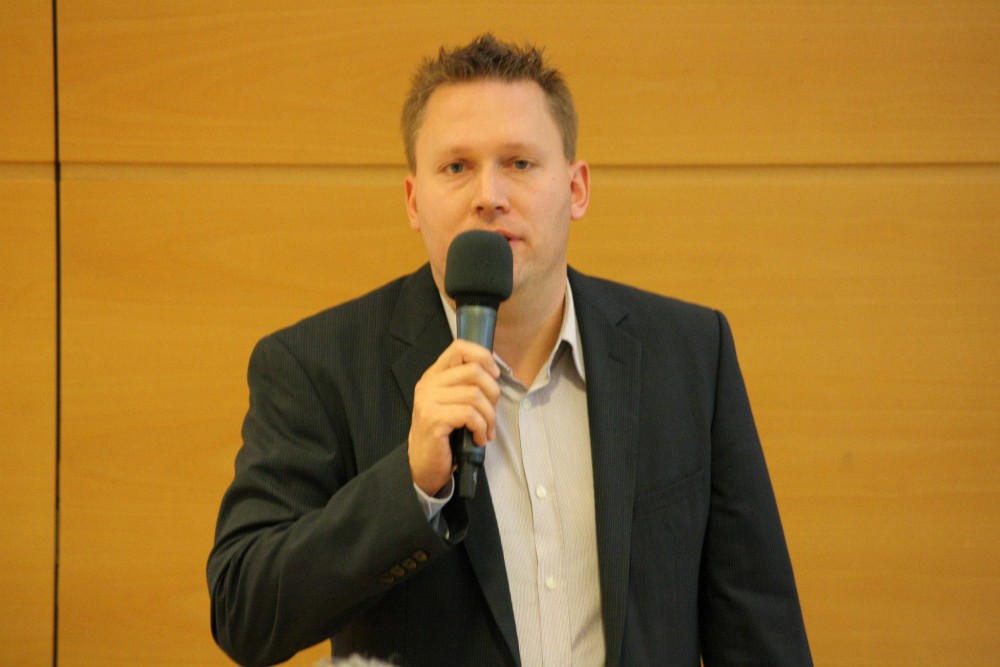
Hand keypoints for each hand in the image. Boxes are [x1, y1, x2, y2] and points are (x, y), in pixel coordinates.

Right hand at [408, 339, 500, 495]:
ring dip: (489, 416)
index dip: (483, 356)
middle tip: (491, 413)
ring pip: (475, 395)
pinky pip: (470, 414)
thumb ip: (466, 385)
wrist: (425, 465)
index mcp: (434, 376)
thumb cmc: (444, 435)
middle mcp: (428, 384)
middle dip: (492, 393)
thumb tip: (494, 374)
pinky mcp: (433, 419)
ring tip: (486, 430)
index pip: (459, 347)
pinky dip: (481, 427)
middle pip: (473, 371)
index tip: (494, 375)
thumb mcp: (453, 403)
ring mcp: (428, 401)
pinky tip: (479, 438)